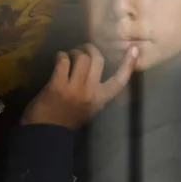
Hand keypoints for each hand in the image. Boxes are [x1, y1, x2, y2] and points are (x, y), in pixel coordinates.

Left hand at [21, 44, 137, 129]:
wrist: (46, 134)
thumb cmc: (67, 122)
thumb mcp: (89, 109)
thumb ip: (96, 94)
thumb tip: (96, 73)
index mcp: (101, 99)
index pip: (120, 80)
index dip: (128, 64)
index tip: (134, 49)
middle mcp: (91, 92)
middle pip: (97, 60)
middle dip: (90, 49)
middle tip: (83, 48)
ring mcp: (74, 89)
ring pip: (81, 58)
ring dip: (74, 52)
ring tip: (68, 55)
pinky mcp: (57, 86)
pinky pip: (63, 62)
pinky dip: (60, 56)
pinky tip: (58, 58)